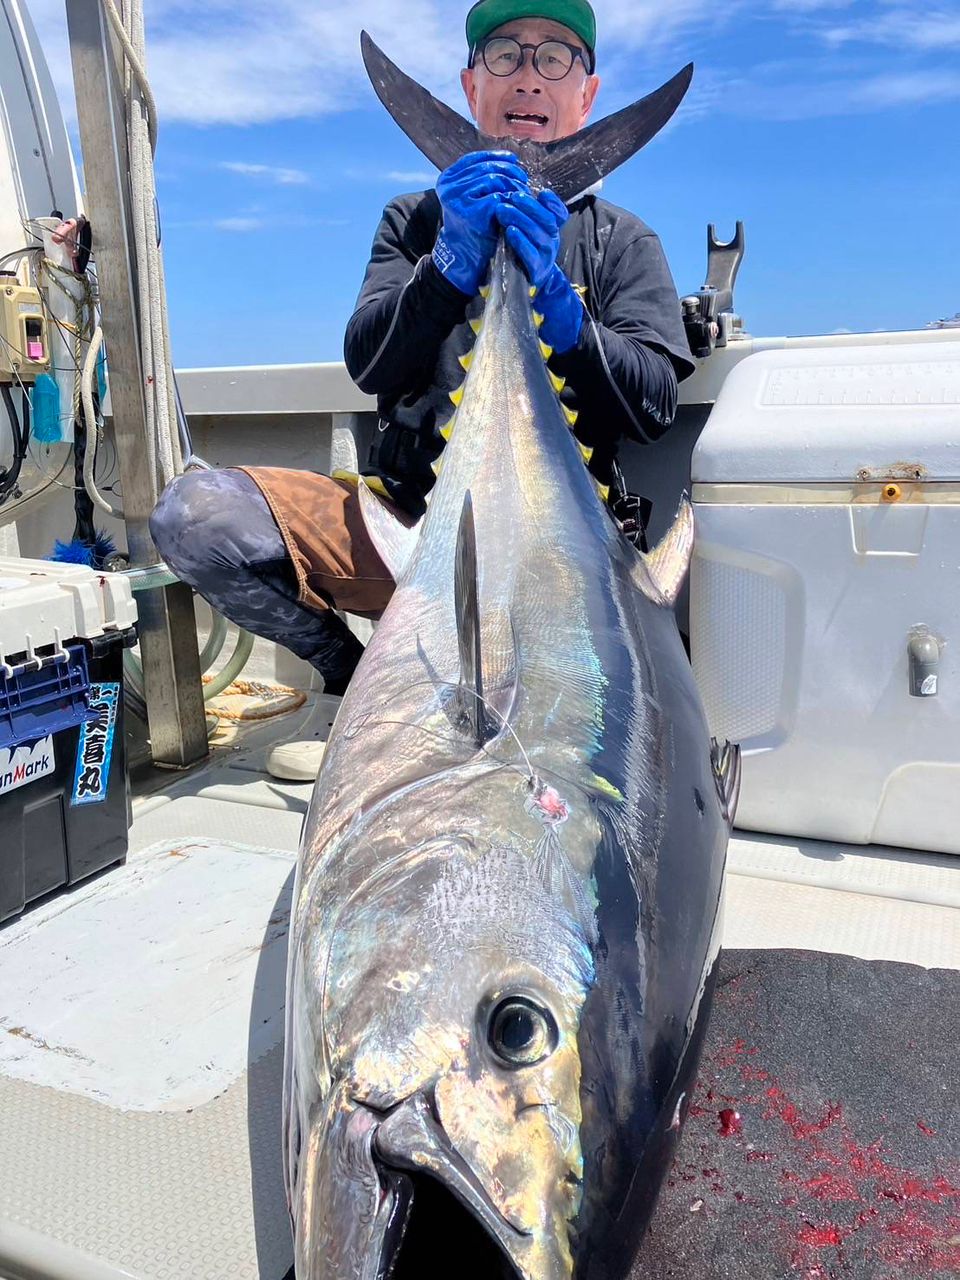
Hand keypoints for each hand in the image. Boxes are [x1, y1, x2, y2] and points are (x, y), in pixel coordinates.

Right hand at [433, 151, 528, 296]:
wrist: (465, 257)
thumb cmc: (473, 226)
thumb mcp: (472, 197)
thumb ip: (481, 179)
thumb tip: (509, 159)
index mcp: (447, 179)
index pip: (475, 159)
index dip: (496, 157)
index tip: (513, 160)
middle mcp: (450, 187)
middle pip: (486, 168)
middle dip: (509, 172)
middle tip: (524, 180)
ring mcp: (459, 198)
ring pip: (494, 179)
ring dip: (513, 185)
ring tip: (524, 193)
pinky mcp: (472, 212)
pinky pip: (499, 197)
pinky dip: (511, 201)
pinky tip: (519, 206)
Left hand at [493, 188, 566, 288]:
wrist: (524, 281)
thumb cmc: (522, 250)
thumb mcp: (525, 229)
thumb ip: (525, 212)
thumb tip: (516, 187)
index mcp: (551, 229)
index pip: (560, 214)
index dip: (554, 203)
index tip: (542, 194)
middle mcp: (552, 240)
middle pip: (548, 220)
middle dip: (530, 206)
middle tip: (513, 196)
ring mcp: (546, 256)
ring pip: (539, 235)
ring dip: (521, 220)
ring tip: (503, 211)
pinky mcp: (537, 270)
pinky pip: (531, 255)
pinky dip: (521, 242)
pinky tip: (510, 231)